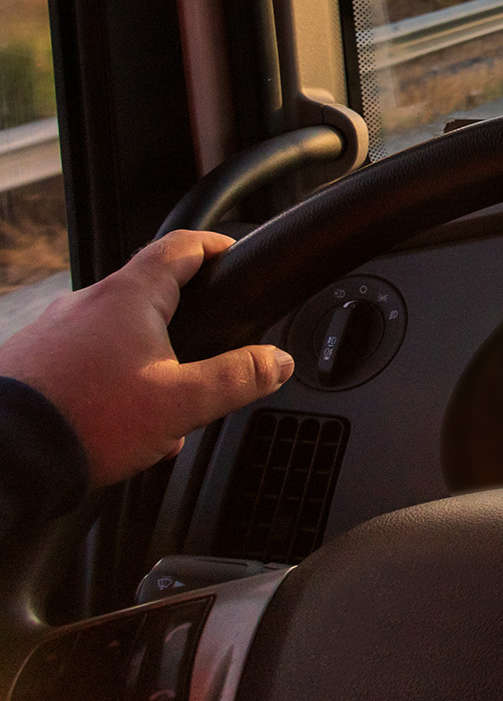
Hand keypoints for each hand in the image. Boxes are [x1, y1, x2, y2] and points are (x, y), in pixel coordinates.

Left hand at [0, 230, 293, 485]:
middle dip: (180, 323)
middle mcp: (84, 303)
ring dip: (141, 360)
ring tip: (155, 406)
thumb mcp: (183, 403)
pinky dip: (104, 379)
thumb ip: (238, 378)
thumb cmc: (88, 420)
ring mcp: (50, 330)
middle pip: (146, 294)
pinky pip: (79, 359)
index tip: (231, 253)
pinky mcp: (27, 360)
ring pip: (112, 332)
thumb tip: (278, 360)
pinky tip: (112, 420)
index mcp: (128, 298)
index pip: (180, 247)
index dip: (213, 245)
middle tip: (203, 352)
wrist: (5, 455)